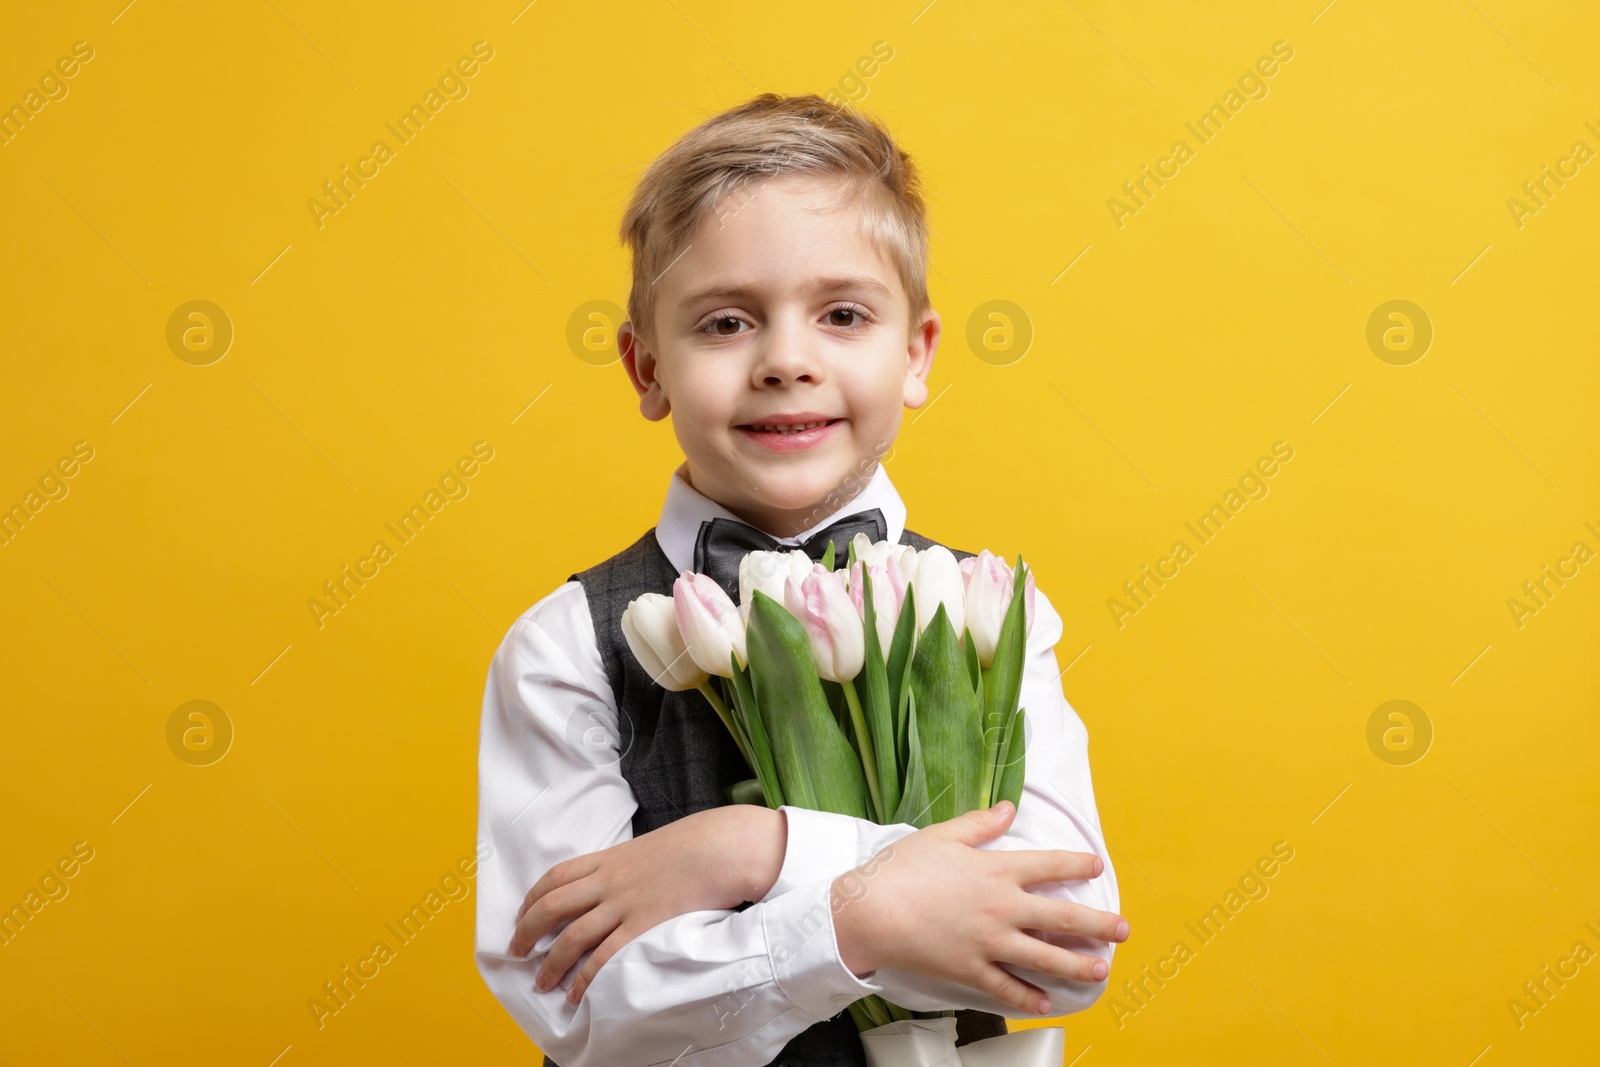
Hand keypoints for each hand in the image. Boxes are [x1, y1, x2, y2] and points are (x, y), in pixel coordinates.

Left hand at [508, 804, 785, 1003]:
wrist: (721, 848)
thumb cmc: (692, 846)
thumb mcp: (648, 848)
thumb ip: (625, 865)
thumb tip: (615, 881)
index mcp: (608, 858)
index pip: (555, 877)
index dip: (531, 898)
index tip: (521, 915)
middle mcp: (609, 881)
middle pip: (552, 907)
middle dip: (527, 932)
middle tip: (516, 952)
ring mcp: (624, 904)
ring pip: (572, 936)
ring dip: (551, 963)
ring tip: (542, 982)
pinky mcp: (643, 926)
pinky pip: (605, 957)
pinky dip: (586, 978)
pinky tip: (577, 992)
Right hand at [830, 799, 1127, 1015]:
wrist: (871, 912)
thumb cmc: (902, 869)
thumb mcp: (942, 835)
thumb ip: (980, 823)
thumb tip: (1009, 808)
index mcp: (997, 870)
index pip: (1050, 866)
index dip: (1077, 865)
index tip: (1095, 866)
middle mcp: (1002, 908)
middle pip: (1062, 918)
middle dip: (1098, 924)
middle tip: (1123, 929)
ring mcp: (990, 943)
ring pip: (1045, 958)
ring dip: (1077, 965)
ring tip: (1100, 969)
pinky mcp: (971, 970)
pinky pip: (1007, 988)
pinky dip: (1028, 997)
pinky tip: (1045, 1003)